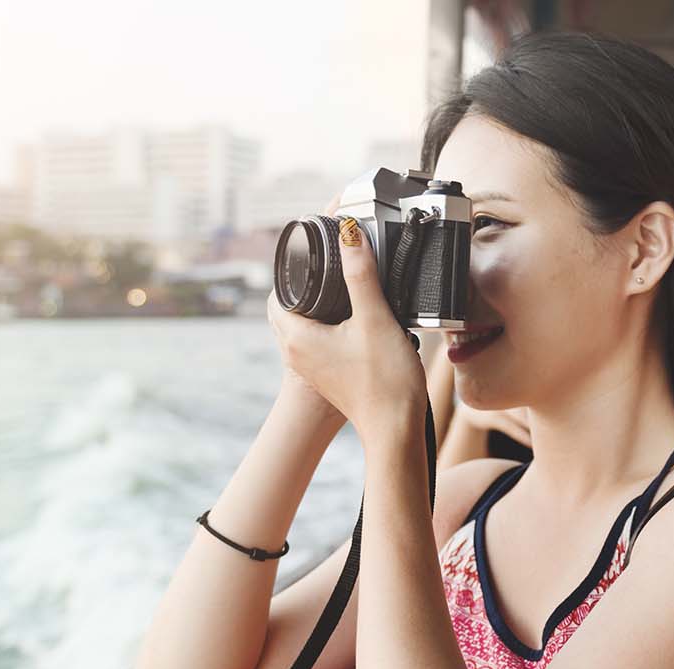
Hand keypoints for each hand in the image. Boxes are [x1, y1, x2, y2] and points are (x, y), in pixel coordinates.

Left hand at [266, 220, 427, 441]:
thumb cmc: (385, 381)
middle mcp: (296, 352)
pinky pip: (315, 340)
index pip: (277, 290)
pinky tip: (353, 316)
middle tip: (330, 262)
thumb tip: (349, 233)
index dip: (294, 266)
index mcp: (297, 336)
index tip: (316, 249)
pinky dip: (325, 323)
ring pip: (301, 324)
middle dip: (304, 282)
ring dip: (315, 303)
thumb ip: (360, 273)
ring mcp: (311, 367)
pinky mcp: (327, 375)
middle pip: (288, 305)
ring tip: (342, 284)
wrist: (396, 429)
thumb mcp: (374, 318)